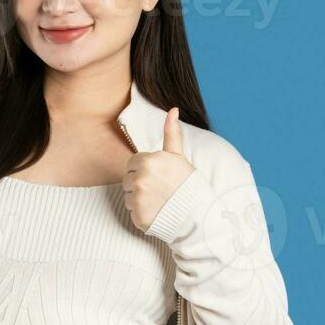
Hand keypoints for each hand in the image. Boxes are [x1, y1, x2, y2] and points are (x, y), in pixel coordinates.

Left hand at [124, 107, 195, 231]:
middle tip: (160, 189)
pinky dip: (141, 212)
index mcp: (148, 161)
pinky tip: (156, 211)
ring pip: (128, 195)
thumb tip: (173, 109)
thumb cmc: (187, 184)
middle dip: (140, 183)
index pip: (132, 162)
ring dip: (139, 198)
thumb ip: (171, 133)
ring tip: (159, 201)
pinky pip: (131, 211)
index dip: (144, 169)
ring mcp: (138, 198)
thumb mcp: (178, 156)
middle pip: (127, 178)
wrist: (197, 215)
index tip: (158, 176)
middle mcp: (139, 179)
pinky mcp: (137, 216)